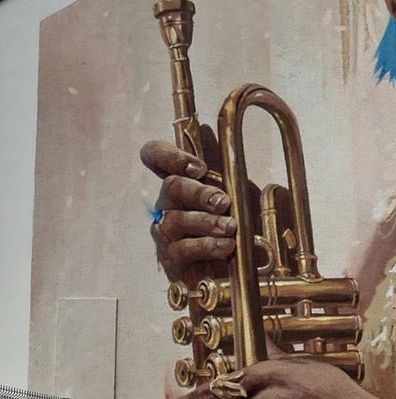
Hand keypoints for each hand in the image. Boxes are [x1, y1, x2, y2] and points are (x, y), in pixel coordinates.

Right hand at [141, 136, 235, 279]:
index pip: (155, 156)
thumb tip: (206, 129)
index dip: (168, 155)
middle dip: (199, 192)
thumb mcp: (237, 190)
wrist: (234, 269)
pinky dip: (206, 246)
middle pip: (171, 187)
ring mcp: (166, 231)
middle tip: (223, 201)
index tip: (198, 167)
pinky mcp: (170, 259)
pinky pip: (181, 249)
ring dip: (206, 222)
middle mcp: (168, 203)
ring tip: (230, 227)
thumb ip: (222, 163)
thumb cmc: (233, 224)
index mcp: (181, 181)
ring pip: (176, 219)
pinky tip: (226, 246)